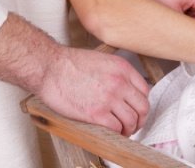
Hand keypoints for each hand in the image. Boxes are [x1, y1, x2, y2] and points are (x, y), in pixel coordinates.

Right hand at [37, 47, 151, 134]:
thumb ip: (116, 73)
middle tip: (134, 124)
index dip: (141, 104)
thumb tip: (123, 88)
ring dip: (129, 129)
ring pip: (131, 120)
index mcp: (122, 68)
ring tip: (123, 131)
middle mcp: (119, 83)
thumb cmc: (69, 64)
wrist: (50, 68)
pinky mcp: (96, 113)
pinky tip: (113, 133)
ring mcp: (109, 98)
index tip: (136, 109)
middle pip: (142, 107)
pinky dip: (117, 134)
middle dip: (140, 119)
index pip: (145, 90)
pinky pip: (116, 129)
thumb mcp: (102, 60)